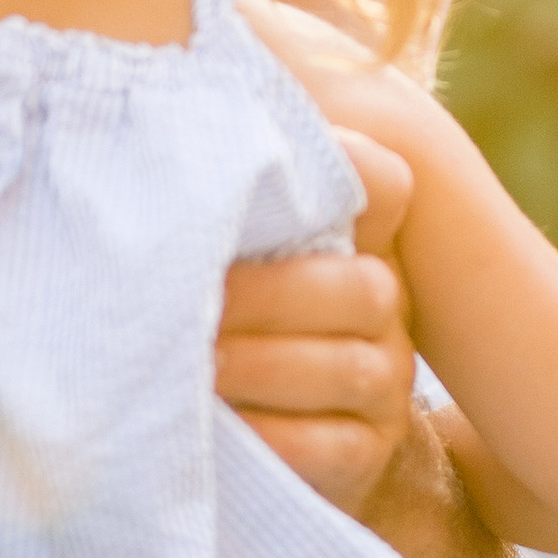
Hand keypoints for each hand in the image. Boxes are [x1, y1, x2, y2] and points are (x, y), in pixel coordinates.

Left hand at [215, 130, 416, 516]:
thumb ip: (221, 205)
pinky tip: (222, 429)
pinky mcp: (368, 455)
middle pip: (359, 289)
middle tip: (194, 304)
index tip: (255, 179)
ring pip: (348, 368)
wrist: (259, 439)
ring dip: (263, 367)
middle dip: (268, 296)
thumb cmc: (221, 324)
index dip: (344, 172)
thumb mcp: (222, 256)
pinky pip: (334, 447)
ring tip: (195, 368)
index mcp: (355, 238)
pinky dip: (273, 438)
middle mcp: (386, 304)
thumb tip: (172, 103)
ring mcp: (386, 384)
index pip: (381, 185)